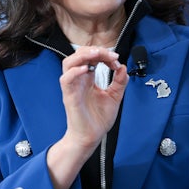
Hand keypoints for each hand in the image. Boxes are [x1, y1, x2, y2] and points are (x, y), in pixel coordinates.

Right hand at [46, 47, 127, 188]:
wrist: (91, 137)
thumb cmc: (97, 120)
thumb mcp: (114, 97)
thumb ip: (119, 82)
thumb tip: (123, 67)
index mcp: (87, 79)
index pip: (90, 57)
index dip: (103, 54)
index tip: (116, 59)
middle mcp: (78, 81)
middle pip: (78, 55)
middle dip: (94, 50)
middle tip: (110, 55)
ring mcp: (72, 88)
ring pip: (68, 63)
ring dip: (82, 56)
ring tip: (97, 55)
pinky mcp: (70, 97)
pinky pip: (66, 79)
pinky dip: (75, 71)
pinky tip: (87, 69)